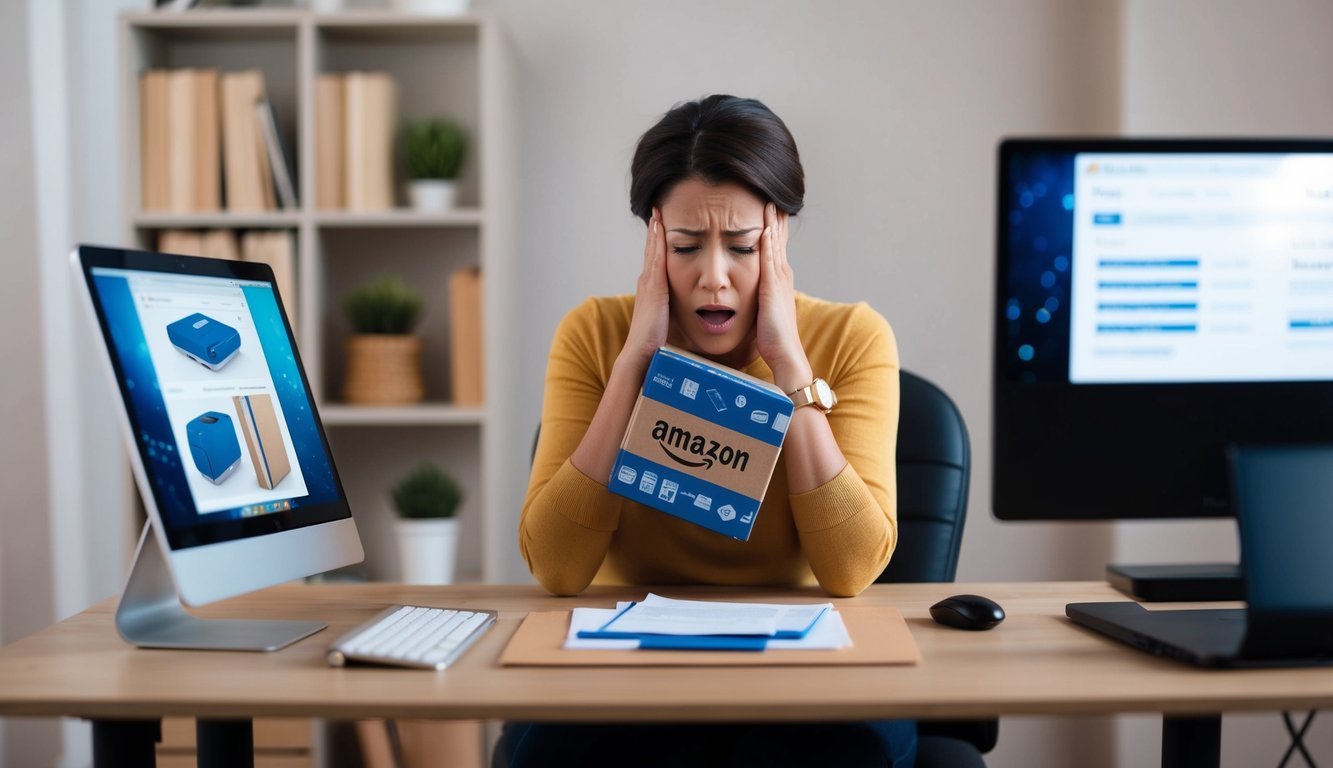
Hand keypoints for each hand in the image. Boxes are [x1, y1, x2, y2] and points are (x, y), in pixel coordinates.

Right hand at [621, 208, 671, 367]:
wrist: (642, 356)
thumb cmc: (656, 347)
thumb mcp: (668, 325)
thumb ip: (675, 316)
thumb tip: (689, 318)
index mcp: (652, 293)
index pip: (656, 262)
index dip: (659, 245)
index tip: (663, 227)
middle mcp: (647, 284)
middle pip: (651, 251)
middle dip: (655, 232)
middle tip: (658, 210)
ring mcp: (648, 284)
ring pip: (651, 250)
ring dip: (655, 230)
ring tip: (658, 211)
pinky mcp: (653, 287)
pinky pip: (655, 257)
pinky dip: (657, 240)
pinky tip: (660, 225)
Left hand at [756, 203, 811, 389]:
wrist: (785, 354)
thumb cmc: (773, 339)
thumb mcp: (766, 312)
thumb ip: (761, 300)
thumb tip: (755, 297)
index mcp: (779, 281)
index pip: (775, 248)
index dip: (774, 229)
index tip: (769, 210)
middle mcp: (782, 276)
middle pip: (778, 240)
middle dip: (775, 219)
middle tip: (772, 196)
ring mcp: (779, 280)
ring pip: (775, 244)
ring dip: (772, 222)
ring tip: (768, 201)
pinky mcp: (773, 287)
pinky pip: (770, 258)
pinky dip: (768, 240)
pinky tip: (764, 225)